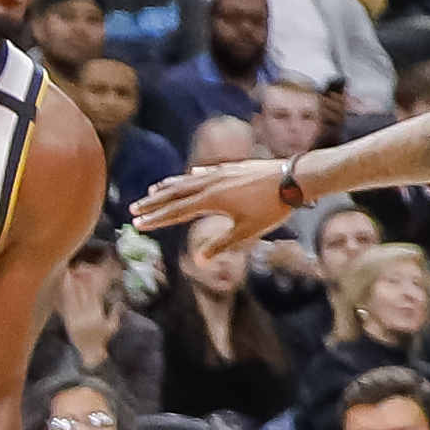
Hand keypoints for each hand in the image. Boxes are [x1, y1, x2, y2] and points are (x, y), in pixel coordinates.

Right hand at [132, 158, 293, 255]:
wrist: (294, 178)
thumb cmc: (272, 208)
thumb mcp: (246, 232)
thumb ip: (222, 245)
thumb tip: (200, 262)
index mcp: (211, 200)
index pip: (177, 212)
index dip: (157, 219)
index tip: (138, 224)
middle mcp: (212, 183)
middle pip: (176, 194)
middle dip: (154, 203)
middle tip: (134, 209)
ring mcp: (222, 172)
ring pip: (188, 180)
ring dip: (169, 186)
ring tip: (153, 191)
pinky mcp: (233, 167)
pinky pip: (205, 172)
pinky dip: (192, 176)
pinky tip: (190, 174)